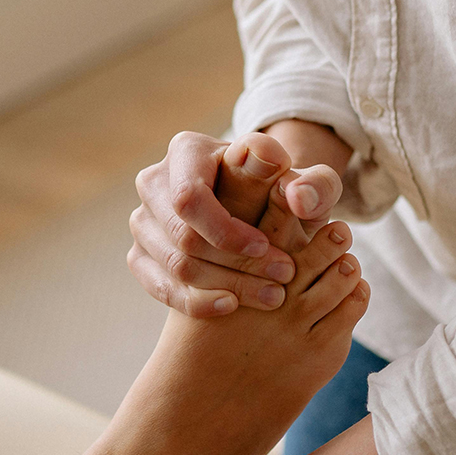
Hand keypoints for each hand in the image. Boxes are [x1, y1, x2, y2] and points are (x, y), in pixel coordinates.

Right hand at [129, 129, 346, 316]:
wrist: (261, 213)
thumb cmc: (284, 194)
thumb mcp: (308, 185)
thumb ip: (314, 184)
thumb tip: (295, 196)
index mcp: (187, 150)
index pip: (191, 198)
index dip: (226, 229)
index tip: (265, 247)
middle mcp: (155, 181)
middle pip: (183, 236)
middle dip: (235, 263)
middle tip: (282, 278)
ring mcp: (143, 220)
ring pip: (174, 264)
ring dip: (224, 285)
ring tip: (270, 295)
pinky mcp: (141, 255)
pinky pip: (159, 286)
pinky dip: (195, 302)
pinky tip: (231, 304)